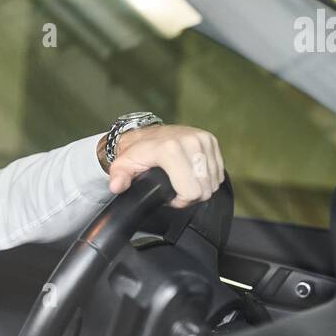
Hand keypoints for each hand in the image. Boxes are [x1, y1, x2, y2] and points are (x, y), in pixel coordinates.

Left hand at [97, 124, 224, 208]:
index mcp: (170, 150)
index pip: (191, 191)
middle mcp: (190, 142)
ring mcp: (203, 140)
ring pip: (214, 182)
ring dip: (200, 187)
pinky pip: (219, 172)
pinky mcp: (211, 140)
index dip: (180, 201)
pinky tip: (193, 174)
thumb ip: (119, 177)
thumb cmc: (137, 152)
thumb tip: (117, 186)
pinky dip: (208, 178)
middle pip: (204, 190)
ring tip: (183, 181)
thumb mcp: (123, 166)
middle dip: (190, 196)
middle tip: (176, 190)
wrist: (147, 133)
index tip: (170, 196)